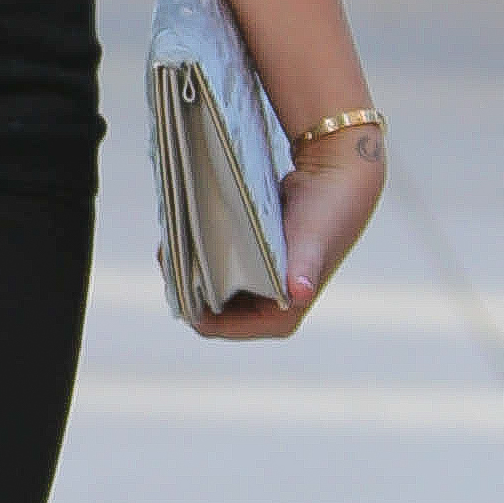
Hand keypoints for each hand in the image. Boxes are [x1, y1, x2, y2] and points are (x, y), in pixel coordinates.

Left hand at [193, 123, 386, 340]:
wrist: (336, 176)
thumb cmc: (326, 213)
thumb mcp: (310, 240)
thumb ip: (303, 265)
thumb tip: (300, 292)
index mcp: (279, 318)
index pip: (219, 327)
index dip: (191, 308)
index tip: (172, 275)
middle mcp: (267, 309)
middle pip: (211, 307)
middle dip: (186, 285)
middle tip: (168, 251)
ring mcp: (259, 286)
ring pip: (211, 285)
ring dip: (191, 267)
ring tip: (173, 239)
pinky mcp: (253, 262)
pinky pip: (217, 264)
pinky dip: (201, 252)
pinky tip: (185, 230)